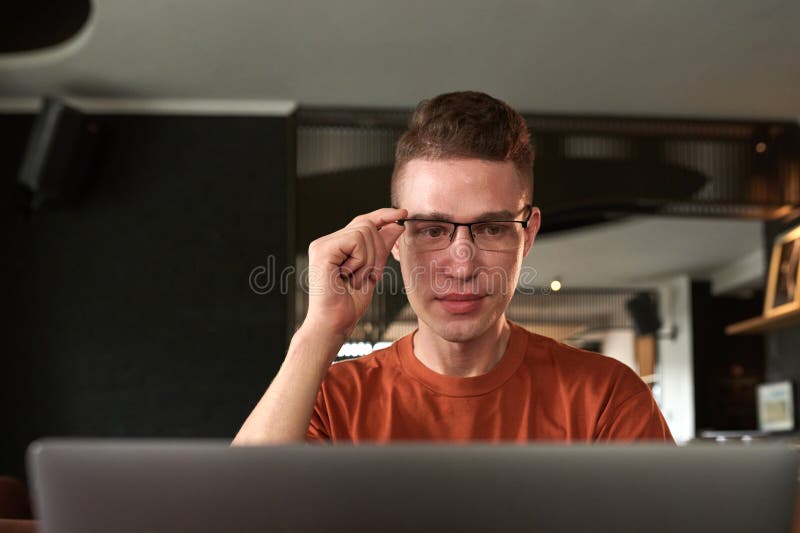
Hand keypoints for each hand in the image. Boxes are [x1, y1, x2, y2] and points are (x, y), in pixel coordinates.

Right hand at [304, 207, 406, 340]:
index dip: (383, 215)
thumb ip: (381, 248)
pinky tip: (348, 276)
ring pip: (364, 232)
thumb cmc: (349, 304)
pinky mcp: (323, 250)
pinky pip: (356, 241)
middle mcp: (326, 242)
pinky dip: (361, 261)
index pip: (362, 222)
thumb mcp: (372, 272)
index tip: (402, 213)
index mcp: (335, 246)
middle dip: (377, 251)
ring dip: (369, 260)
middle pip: (367, 225)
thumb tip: (395, 225)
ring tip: (355, 279)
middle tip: (369, 277)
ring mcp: (322, 245)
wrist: (334, 325)